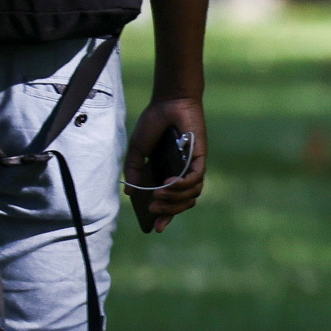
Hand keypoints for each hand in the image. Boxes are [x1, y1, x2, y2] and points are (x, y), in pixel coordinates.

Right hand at [125, 96, 208, 231]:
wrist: (168, 103)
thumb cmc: (153, 124)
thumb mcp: (137, 151)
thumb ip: (134, 171)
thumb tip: (131, 195)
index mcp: (168, 174)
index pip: (172, 201)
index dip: (166, 216)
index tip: (156, 227)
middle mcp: (183, 174)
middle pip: (183, 203)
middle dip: (168, 211)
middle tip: (153, 209)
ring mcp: (192, 166)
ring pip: (191, 194)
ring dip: (174, 199)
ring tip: (157, 195)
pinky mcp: (199, 158)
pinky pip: (195, 179)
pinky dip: (182, 185)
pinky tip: (168, 184)